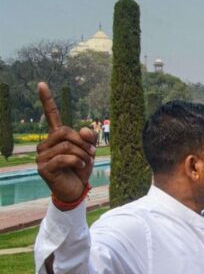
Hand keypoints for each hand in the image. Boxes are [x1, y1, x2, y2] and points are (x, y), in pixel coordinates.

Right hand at [36, 82, 96, 202]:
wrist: (76, 189)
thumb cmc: (81, 168)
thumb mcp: (90, 150)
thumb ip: (89, 137)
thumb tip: (83, 130)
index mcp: (57, 137)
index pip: (51, 115)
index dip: (47, 100)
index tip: (42, 84)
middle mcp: (46, 144)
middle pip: (65, 132)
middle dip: (83, 142)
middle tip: (91, 152)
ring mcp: (42, 156)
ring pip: (66, 146)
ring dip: (82, 154)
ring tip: (85, 162)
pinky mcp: (43, 167)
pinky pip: (65, 158)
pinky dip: (77, 162)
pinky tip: (80, 167)